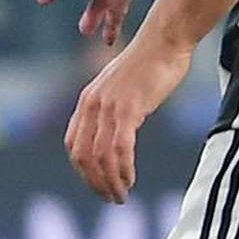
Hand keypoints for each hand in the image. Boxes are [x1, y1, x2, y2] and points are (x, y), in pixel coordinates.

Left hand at [66, 37, 189, 202]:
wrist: (165, 40)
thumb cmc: (151, 62)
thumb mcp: (123, 87)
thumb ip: (115, 107)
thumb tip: (120, 129)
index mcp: (88, 101)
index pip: (73, 145)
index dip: (83, 170)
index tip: (100, 184)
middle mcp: (91, 105)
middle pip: (82, 156)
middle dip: (94, 183)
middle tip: (111, 198)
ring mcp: (108, 107)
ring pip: (99, 157)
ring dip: (109, 182)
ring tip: (121, 195)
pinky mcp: (128, 109)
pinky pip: (119, 149)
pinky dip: (123, 169)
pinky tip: (130, 179)